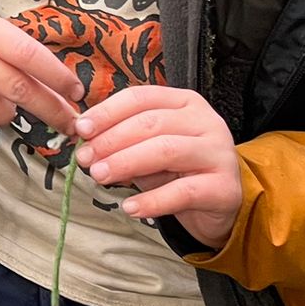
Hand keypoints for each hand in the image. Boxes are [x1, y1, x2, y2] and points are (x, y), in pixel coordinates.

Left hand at [73, 86, 242, 249]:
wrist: (222, 205)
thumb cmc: (180, 170)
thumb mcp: (148, 149)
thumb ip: (123, 142)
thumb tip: (84, 143)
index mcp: (184, 102)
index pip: (140, 98)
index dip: (107, 112)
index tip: (80, 129)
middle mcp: (206, 121)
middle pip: (150, 123)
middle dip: (111, 140)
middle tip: (85, 159)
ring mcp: (219, 153)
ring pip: (166, 150)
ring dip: (125, 163)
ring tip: (99, 176)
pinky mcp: (224, 187)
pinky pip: (183, 192)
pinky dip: (152, 200)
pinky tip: (130, 207)